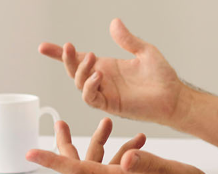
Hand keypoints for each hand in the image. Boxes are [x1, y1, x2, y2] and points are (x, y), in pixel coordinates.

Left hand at [26, 118, 217, 173]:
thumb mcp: (172, 173)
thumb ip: (149, 162)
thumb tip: (127, 155)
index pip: (79, 171)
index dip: (54, 161)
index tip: (32, 153)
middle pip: (81, 167)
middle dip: (67, 145)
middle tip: (58, 123)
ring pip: (99, 166)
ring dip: (101, 144)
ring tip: (108, 123)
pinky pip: (116, 171)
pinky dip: (120, 154)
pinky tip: (136, 143)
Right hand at [38, 18, 189, 125]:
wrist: (174, 97)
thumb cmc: (162, 77)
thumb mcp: (144, 51)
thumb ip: (127, 39)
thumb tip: (114, 23)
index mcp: (107, 66)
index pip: (78, 59)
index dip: (60, 54)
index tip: (43, 47)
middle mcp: (102, 80)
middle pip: (73, 71)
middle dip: (66, 59)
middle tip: (70, 48)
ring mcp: (105, 93)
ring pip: (80, 84)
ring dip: (80, 71)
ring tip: (91, 58)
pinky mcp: (111, 105)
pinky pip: (92, 98)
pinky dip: (90, 87)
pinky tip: (98, 76)